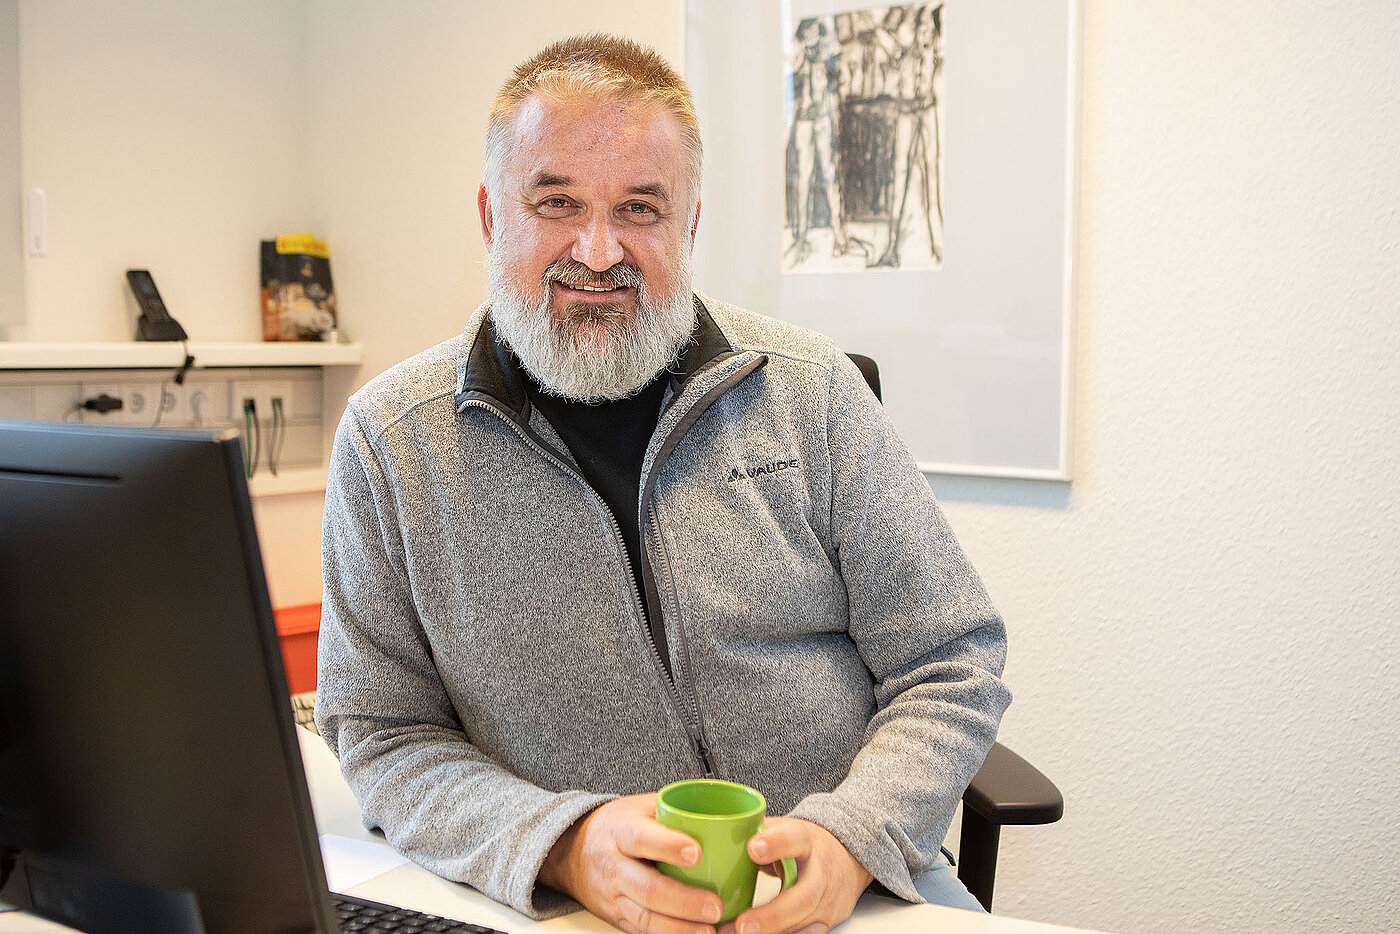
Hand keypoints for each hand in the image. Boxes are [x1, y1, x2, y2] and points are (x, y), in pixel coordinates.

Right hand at [540, 793, 725, 933]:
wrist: (572, 853)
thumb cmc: (615, 827)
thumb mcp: (639, 807)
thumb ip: (673, 810)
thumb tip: (718, 811)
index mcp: (620, 832)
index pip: (642, 838)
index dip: (669, 846)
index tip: (697, 852)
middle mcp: (615, 867)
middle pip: (647, 888)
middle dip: (684, 901)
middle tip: (715, 906)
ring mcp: (614, 896)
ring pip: (645, 917)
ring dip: (679, 928)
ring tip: (708, 930)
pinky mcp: (617, 918)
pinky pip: (642, 931)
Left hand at [725, 818, 872, 933]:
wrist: (847, 859)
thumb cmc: (806, 845)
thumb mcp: (785, 829)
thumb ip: (757, 830)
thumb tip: (719, 831)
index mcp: (807, 842)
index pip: (794, 839)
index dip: (775, 844)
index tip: (752, 849)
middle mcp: (819, 874)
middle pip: (803, 897)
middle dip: (772, 914)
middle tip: (743, 924)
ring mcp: (824, 902)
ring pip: (802, 924)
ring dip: (770, 932)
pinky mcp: (823, 923)